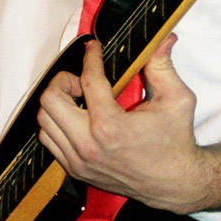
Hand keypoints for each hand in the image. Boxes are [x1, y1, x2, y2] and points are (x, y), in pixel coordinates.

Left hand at [37, 37, 209, 213]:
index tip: (94, 47)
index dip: (90, 56)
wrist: (175, 182)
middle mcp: (88, 145)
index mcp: (111, 126)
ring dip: (58, 102)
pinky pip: (49, 140)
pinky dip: (57, 123)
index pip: (88, 80)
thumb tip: (162, 38)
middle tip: (83, 79)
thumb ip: (162, 65)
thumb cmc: (176, 140)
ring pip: (44, 120)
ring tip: (80, 97)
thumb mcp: (177, 98)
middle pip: (51, 100)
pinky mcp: (76, 170)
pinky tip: (77, 116)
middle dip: (64, 80)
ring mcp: (79, 160)